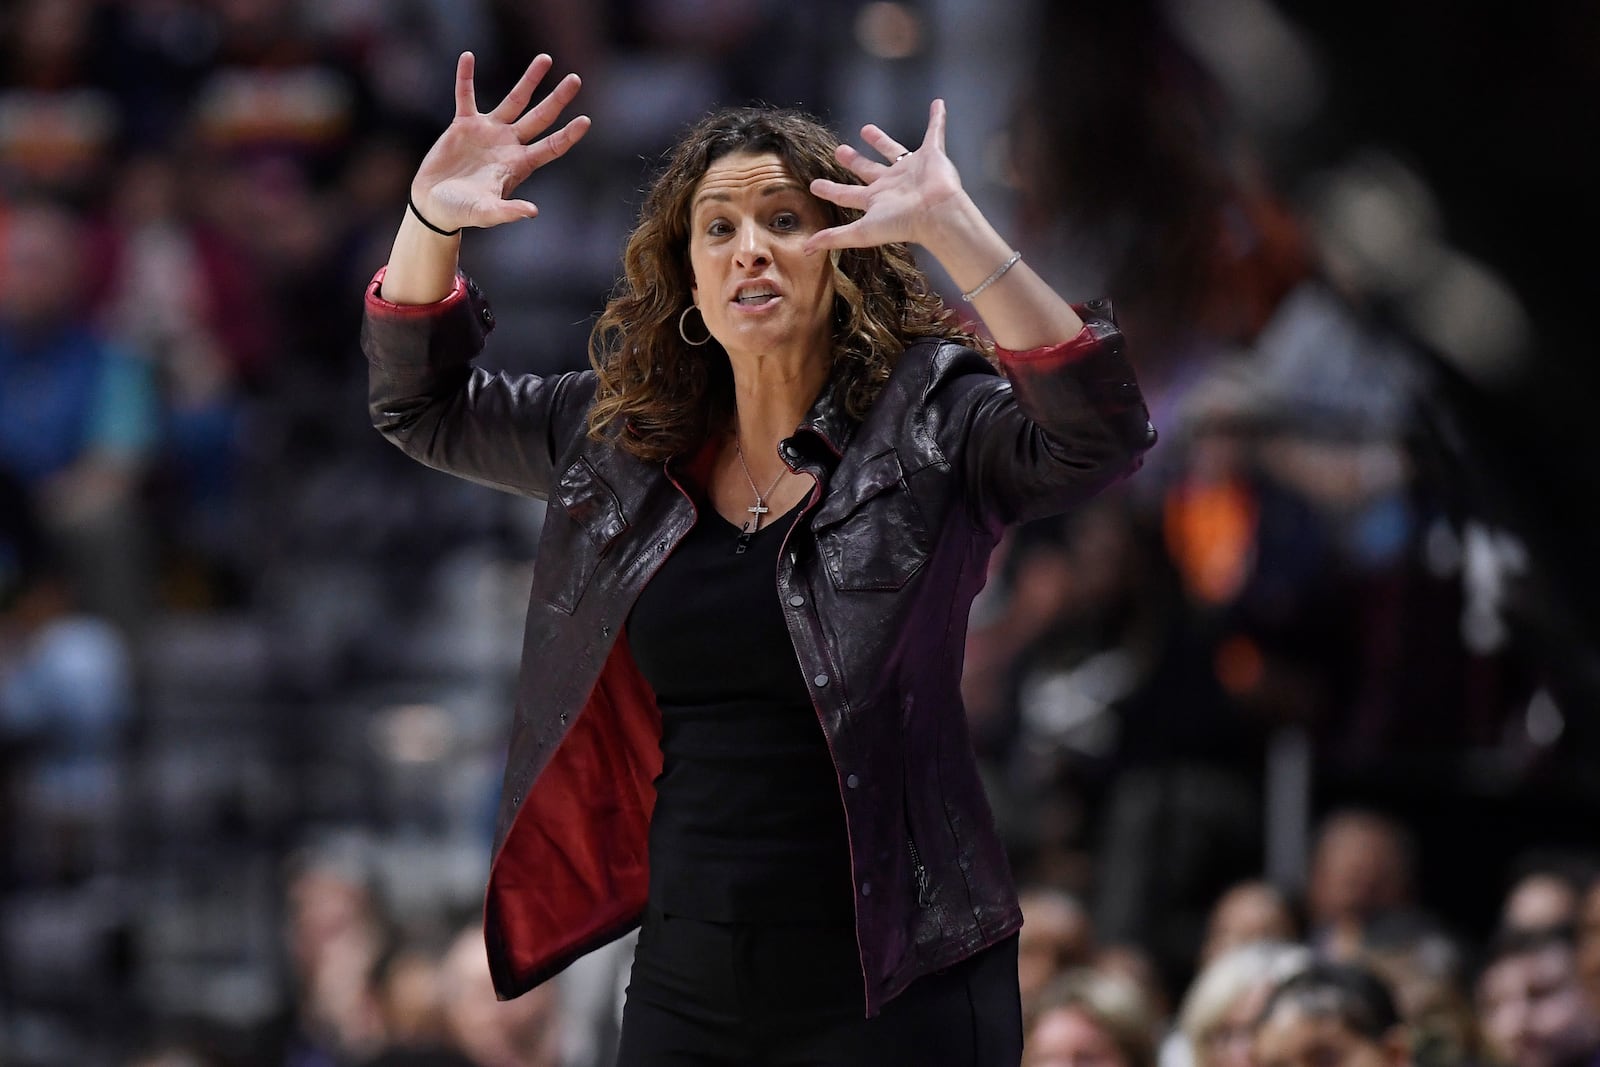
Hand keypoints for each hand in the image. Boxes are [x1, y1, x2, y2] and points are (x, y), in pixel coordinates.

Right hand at [411, 52, 590, 232]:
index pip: (551, 147)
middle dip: (558, 99)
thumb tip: (532, 212)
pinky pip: (465, 96)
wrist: (435, 204)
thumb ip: (508, 212)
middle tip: (576, 79)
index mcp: (519, 165)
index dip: (568, 135)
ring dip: (529, 80)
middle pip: (540, 117)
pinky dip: (465, 77)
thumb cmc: (462, 212)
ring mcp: (488, 132)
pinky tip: (468, 57)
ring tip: (546, 59)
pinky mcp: (463, 125)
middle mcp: (509, 144)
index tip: (586, 121)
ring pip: (514, 100)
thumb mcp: (486, 213)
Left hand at [804, 99, 965, 254]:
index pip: (846, 194)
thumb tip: (805, 250)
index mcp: (876, 200)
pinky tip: (938, 104)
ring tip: (865, 128)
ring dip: (880, 140)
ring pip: (892, 150)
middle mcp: (892, 185)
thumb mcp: (862, 231)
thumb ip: (835, 237)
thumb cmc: (902, 223)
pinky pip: (935, 133)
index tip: (814, 185)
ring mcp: (912, 169)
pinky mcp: (932, 155)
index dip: (830, 190)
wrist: (937, 212)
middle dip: (853, 161)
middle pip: (867, 170)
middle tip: (839, 151)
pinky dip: (938, 119)